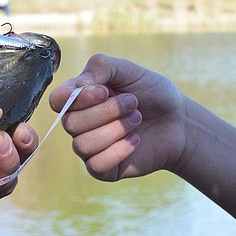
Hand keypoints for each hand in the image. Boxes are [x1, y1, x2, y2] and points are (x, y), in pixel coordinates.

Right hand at [49, 54, 186, 181]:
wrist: (179, 121)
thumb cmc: (152, 93)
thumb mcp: (130, 70)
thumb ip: (101, 66)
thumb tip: (79, 84)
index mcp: (79, 99)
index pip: (57, 100)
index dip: (78, 98)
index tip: (105, 91)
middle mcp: (79, 124)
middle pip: (71, 124)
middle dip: (107, 112)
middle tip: (134, 103)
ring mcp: (89, 148)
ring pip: (82, 145)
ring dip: (116, 129)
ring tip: (137, 119)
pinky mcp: (102, 168)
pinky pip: (96, 164)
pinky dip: (119, 150)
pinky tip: (135, 140)